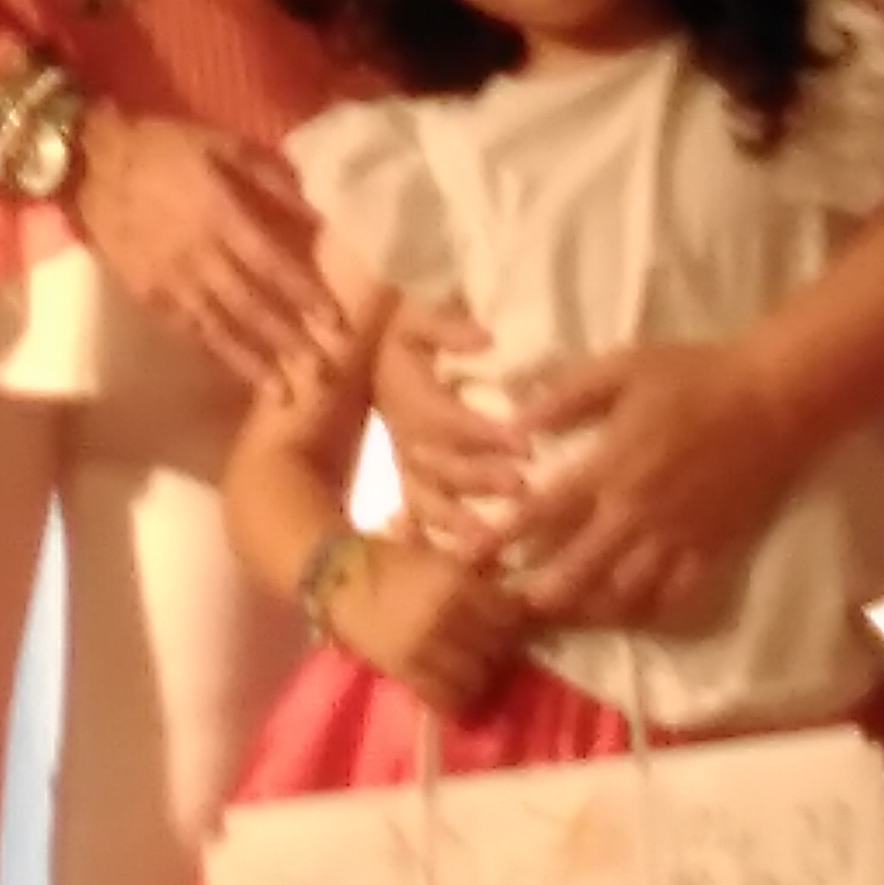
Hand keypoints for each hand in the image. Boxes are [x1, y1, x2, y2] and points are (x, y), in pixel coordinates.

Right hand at [73, 106, 345, 390]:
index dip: (305, 296)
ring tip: (284, 395)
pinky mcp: (145, 296)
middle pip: (250, 307)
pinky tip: (235, 372)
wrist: (90, 164)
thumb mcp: (222, 144)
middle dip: (289, 342)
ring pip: (217, 329)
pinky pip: (185, 331)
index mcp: (220, 214)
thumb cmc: (163, 148)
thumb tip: (317, 211)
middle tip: (324, 375)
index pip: (272, 265)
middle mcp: (197, 256)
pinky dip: (212, 353)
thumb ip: (270, 178)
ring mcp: (168, 281)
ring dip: (252, 363)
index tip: (337, 324)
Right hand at [322, 537, 534, 721]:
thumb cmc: (391, 561)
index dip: (518, 624)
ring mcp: (426, 648)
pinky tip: (455, 691)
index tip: (516, 626)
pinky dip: (456, 699)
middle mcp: (448, 617)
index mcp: (458, 583)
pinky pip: (445, 698)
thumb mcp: (440, 556)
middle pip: (498, 650)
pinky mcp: (405, 672)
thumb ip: (476, 574)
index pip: (511, 616)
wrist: (339, 577)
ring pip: (477, 679)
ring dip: (482, 679)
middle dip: (503, 653)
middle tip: (498, 652)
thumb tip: (515, 590)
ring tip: (477, 673)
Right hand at [368, 300, 527, 549]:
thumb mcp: (416, 316)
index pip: (445, 418)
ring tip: (494, 542)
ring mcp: (405, 464)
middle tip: (523, 486)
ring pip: (427, 501)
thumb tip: (486, 339)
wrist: (360, 350)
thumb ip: (446, 327)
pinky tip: (469, 568)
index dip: (482, 433)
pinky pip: (420, 519)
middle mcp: (404, 436)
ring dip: (460, 522)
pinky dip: (440, 544)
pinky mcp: (409, 481)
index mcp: (406, 393)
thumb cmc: (400, 331)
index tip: (524, 443)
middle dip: (481, 478)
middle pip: (439, 465)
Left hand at [495, 341, 809, 626]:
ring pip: (622, 594)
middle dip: (537, 593)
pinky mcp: (710, 551)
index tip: (469, 555)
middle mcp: (636, 514)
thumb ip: (565, 396)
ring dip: (586, 609)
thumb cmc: (692, 376)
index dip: (501, 537)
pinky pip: (673, 598)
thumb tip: (514, 419)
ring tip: (558, 616)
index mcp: (609, 467)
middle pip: (577, 570)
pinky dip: (645, 612)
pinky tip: (626, 611)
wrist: (772, 399)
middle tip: (507, 604)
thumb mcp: (621, 368)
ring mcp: (675, 539)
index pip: (542, 512)